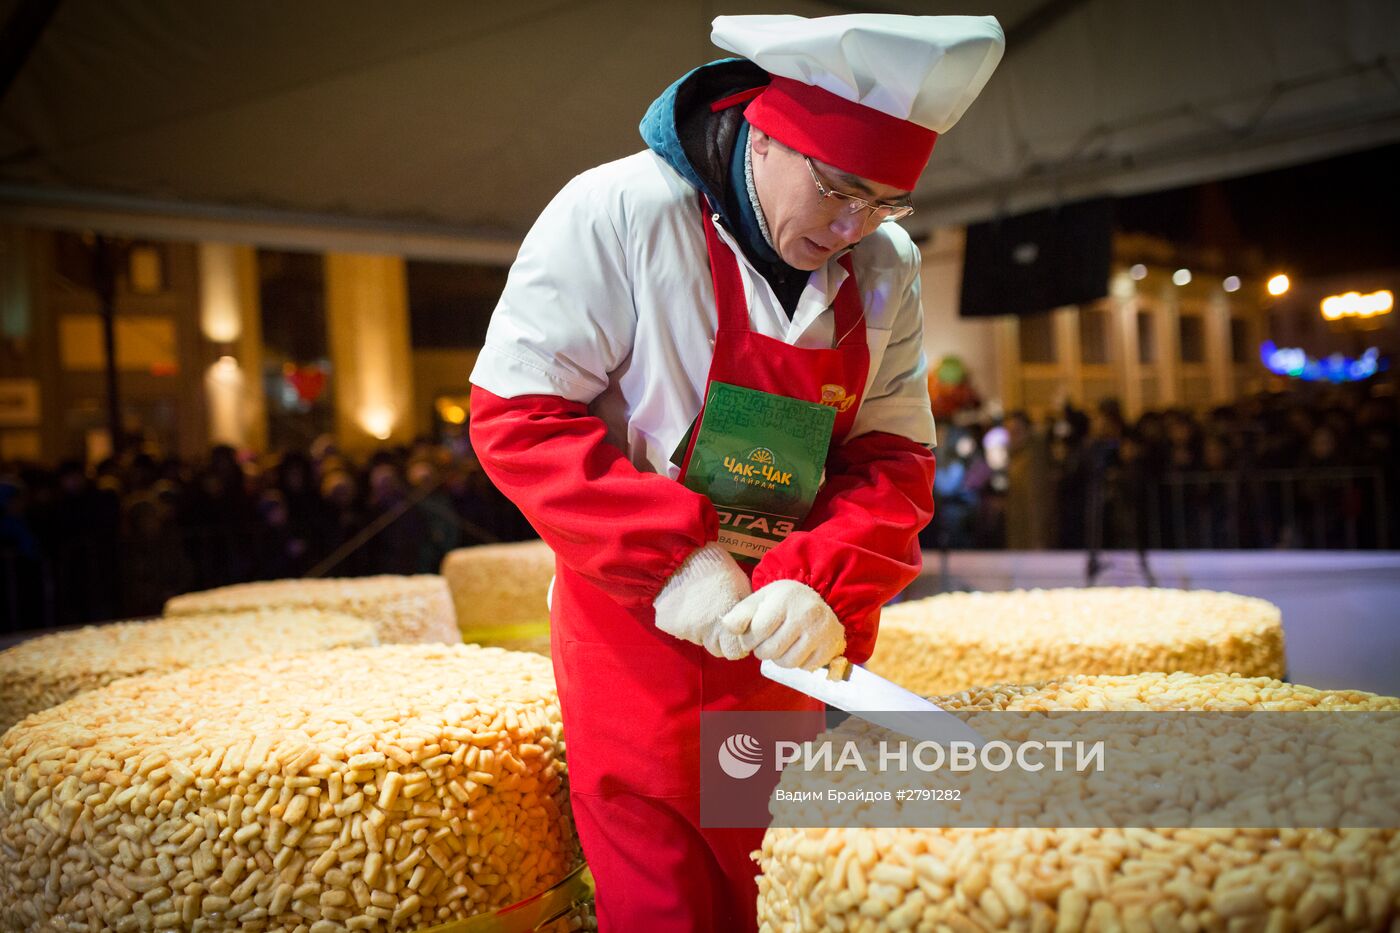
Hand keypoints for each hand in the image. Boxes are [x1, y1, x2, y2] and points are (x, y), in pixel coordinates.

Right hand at [652, 543, 752, 658]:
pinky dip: (686, 622)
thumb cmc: (714, 566)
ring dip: (704, 631)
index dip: (738, 644)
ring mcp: (686, 630)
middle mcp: (707, 632)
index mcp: (727, 623)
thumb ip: (743, 610)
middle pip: (717, 650)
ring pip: (699, 640)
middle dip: (722, 641)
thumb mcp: (739, 585)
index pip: (735, 652)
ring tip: (704, 610)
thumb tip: (747, 623)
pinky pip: (681, 630)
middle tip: (721, 624)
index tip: (738, 635)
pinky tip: (688, 605)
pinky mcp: (668, 625)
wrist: (679, 556)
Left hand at [721, 580, 845, 670]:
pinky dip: (798, 662)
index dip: (749, 639)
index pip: (757, 631)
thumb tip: (726, 626)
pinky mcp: (830, 646)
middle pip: (771, 650)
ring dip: (778, 659)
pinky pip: (805, 667)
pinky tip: (797, 649)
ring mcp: (820, 631)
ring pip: (787, 662)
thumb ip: (741, 612)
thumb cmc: (785, 600)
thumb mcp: (761, 598)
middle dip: (762, 650)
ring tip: (780, 646)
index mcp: (784, 599)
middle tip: (765, 643)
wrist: (822, 598)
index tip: (752, 636)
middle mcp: (805, 614)